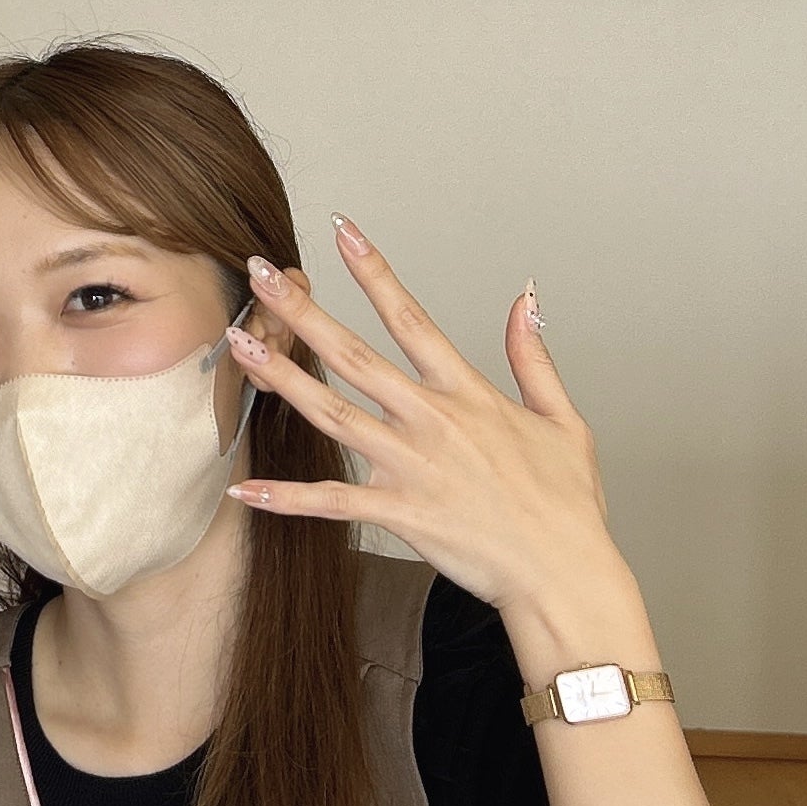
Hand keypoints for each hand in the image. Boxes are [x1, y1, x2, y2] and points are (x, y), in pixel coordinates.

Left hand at [220, 217, 633, 641]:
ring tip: (239, 346)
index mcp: (468, 394)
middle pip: (354, 355)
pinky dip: (287, 497)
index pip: (411, 318)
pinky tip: (244, 488)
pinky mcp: (399, 512)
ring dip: (281, 379)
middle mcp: (432, 422)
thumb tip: (525, 298)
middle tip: (259, 276)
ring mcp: (411, 466)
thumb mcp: (563, 419)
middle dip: (302, 312)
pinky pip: (332, 502)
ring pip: (332, 414)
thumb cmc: (567, 503)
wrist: (565, 573)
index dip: (375, 272)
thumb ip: (534, 355)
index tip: (343, 232)